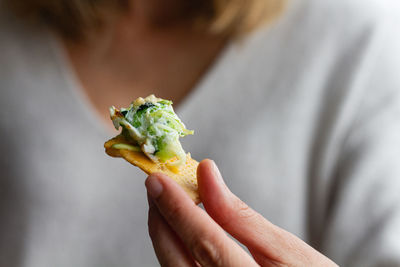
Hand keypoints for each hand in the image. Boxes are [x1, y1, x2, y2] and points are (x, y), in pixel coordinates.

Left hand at [145, 159, 337, 266]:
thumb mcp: (286, 249)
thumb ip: (242, 216)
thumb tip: (206, 174)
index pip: (205, 243)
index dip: (179, 209)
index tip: (160, 179)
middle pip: (178, 261)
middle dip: (162, 219)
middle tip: (156, 186)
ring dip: (165, 233)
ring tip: (166, 202)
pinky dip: (175, 249)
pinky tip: (179, 228)